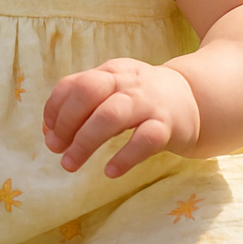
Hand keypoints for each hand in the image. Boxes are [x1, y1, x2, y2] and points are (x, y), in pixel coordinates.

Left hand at [42, 59, 200, 177]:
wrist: (194, 100)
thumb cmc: (140, 99)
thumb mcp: (112, 91)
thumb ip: (81, 105)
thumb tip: (48, 132)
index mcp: (110, 72)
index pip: (73, 84)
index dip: (55, 110)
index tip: (49, 135)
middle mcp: (127, 82)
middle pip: (88, 92)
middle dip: (66, 122)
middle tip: (56, 149)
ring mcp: (148, 102)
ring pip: (112, 115)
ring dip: (85, 141)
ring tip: (69, 164)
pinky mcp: (168, 126)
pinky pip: (145, 140)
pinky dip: (124, 157)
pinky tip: (109, 171)